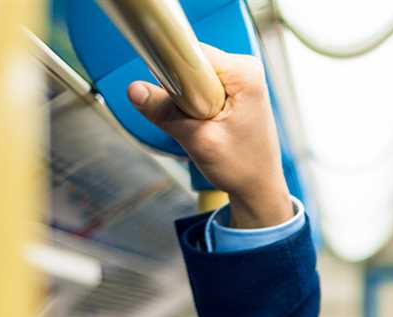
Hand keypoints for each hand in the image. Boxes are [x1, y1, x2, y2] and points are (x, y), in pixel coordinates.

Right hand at [127, 46, 293, 228]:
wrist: (258, 187)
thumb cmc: (242, 167)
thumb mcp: (199, 142)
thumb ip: (164, 113)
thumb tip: (134, 90)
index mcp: (245, 73)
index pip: (192, 52)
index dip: (173, 72)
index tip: (171, 96)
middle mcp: (245, 68)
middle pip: (191, 62)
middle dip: (181, 91)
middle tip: (195, 121)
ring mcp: (240, 78)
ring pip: (192, 75)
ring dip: (187, 100)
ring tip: (204, 125)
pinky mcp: (232, 89)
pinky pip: (199, 85)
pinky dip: (193, 105)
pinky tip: (205, 123)